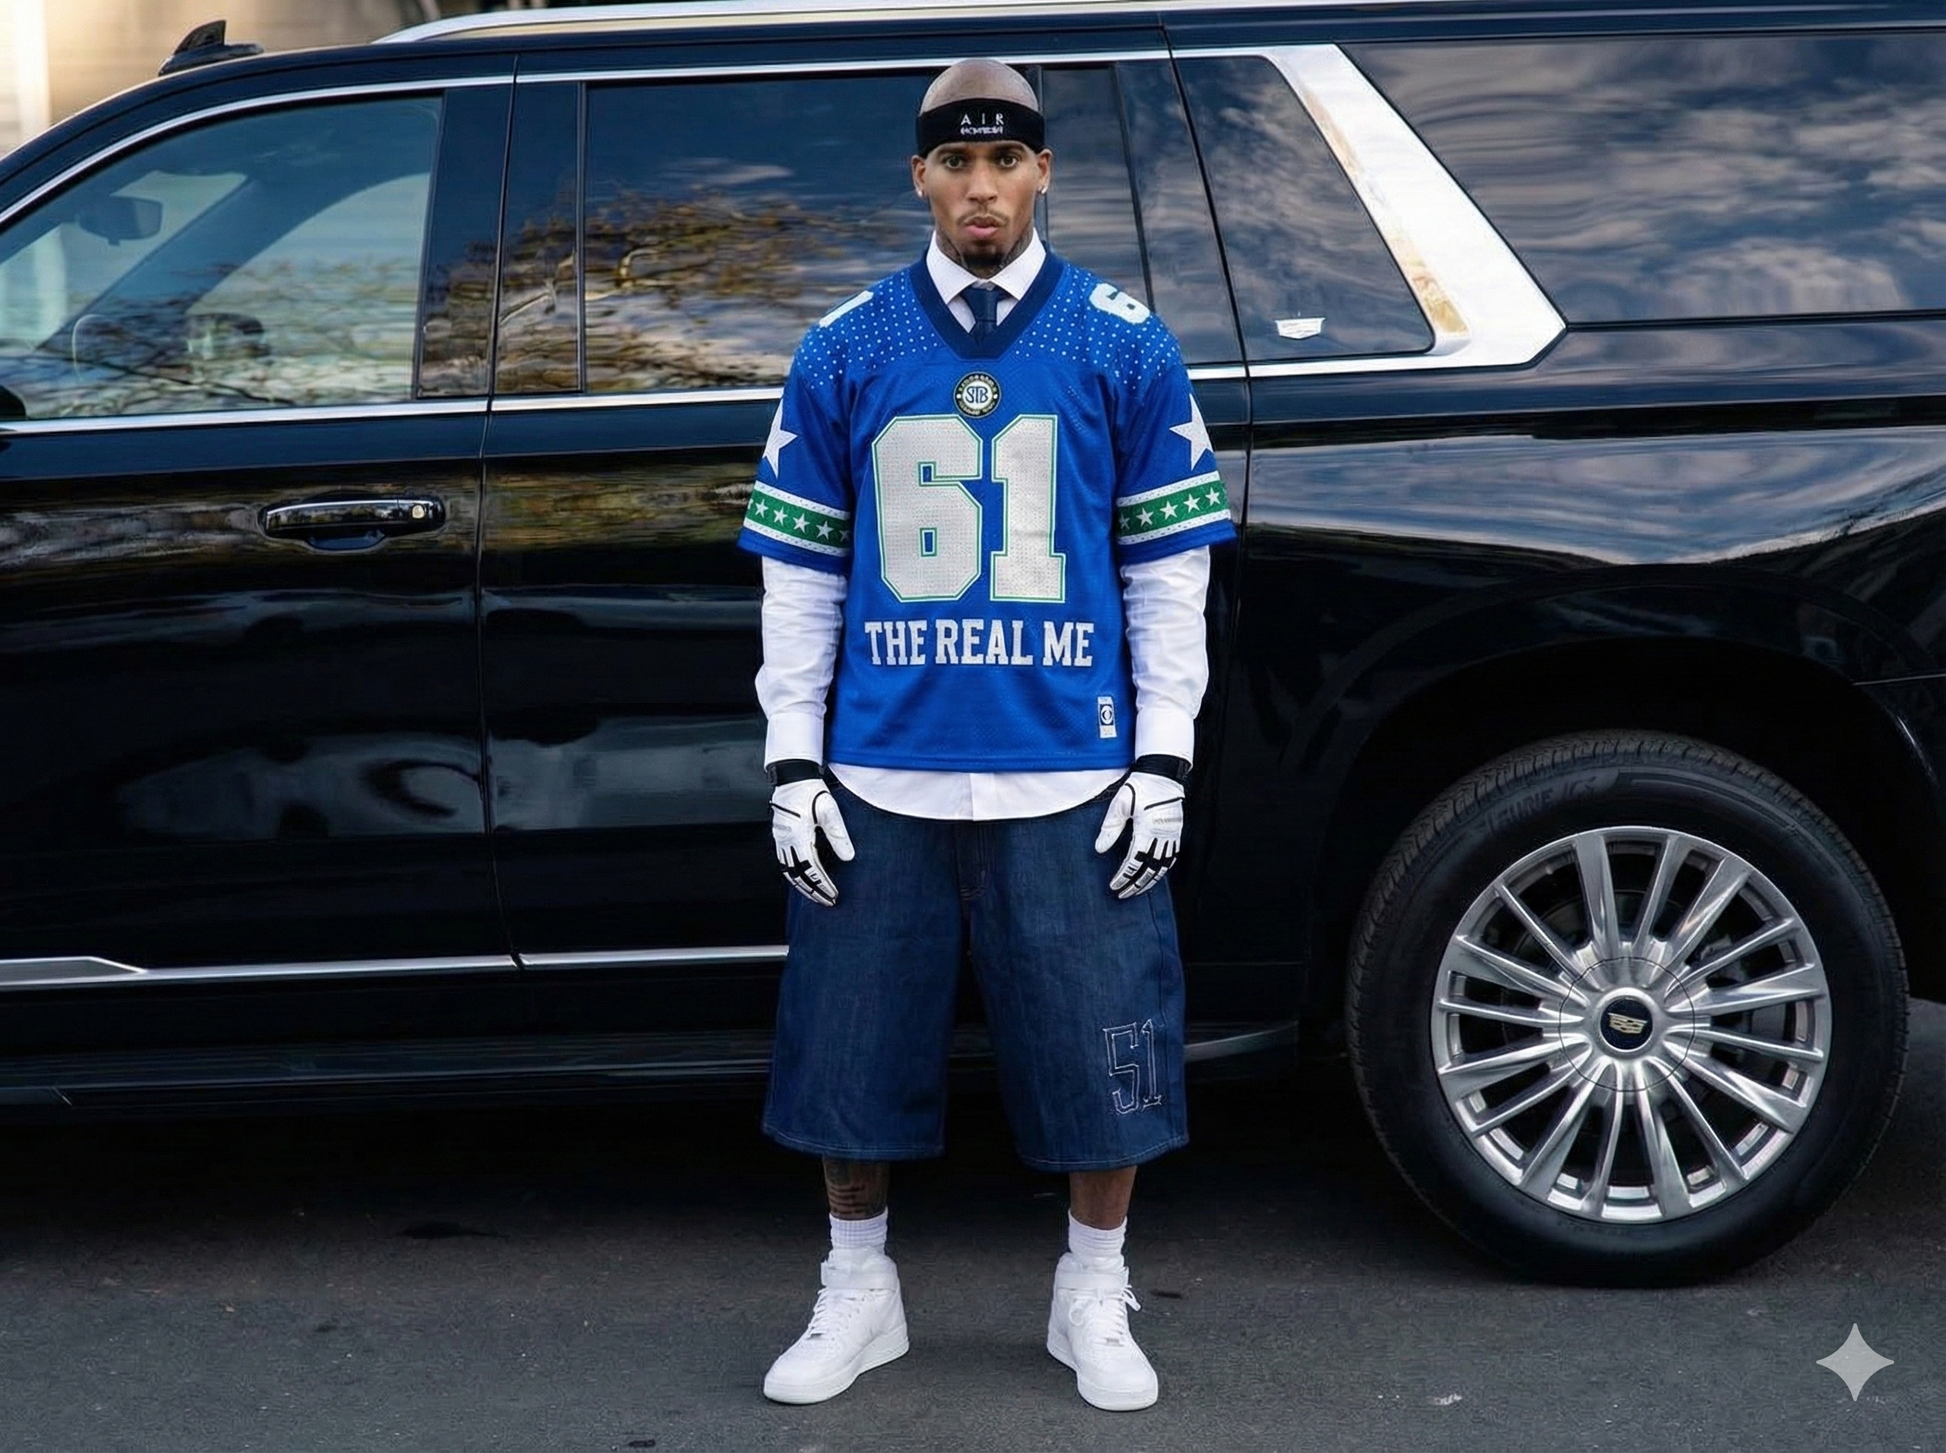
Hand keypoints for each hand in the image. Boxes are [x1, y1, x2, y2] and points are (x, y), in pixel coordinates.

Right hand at [770, 775, 854, 905]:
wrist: (793, 777)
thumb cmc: (812, 792)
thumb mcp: (830, 811)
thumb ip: (838, 835)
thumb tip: (848, 858)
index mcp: (797, 836)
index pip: (810, 869)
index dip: (822, 884)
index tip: (833, 895)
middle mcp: (785, 841)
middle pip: (797, 875)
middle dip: (813, 891)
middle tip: (828, 902)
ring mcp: (780, 839)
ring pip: (788, 872)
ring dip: (802, 886)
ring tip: (817, 896)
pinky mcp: (779, 836)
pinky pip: (784, 863)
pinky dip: (794, 876)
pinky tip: (804, 880)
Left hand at [1093, 770, 1184, 898]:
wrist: (1161, 773)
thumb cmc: (1139, 787)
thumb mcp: (1119, 805)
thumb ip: (1110, 829)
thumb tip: (1099, 850)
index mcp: (1147, 829)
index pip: (1134, 862)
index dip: (1124, 877)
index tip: (1114, 886)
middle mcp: (1162, 835)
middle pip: (1150, 869)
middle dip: (1137, 885)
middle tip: (1124, 894)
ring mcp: (1172, 834)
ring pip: (1163, 866)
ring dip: (1151, 880)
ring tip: (1138, 889)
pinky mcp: (1177, 830)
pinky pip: (1172, 856)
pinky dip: (1164, 869)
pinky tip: (1156, 874)